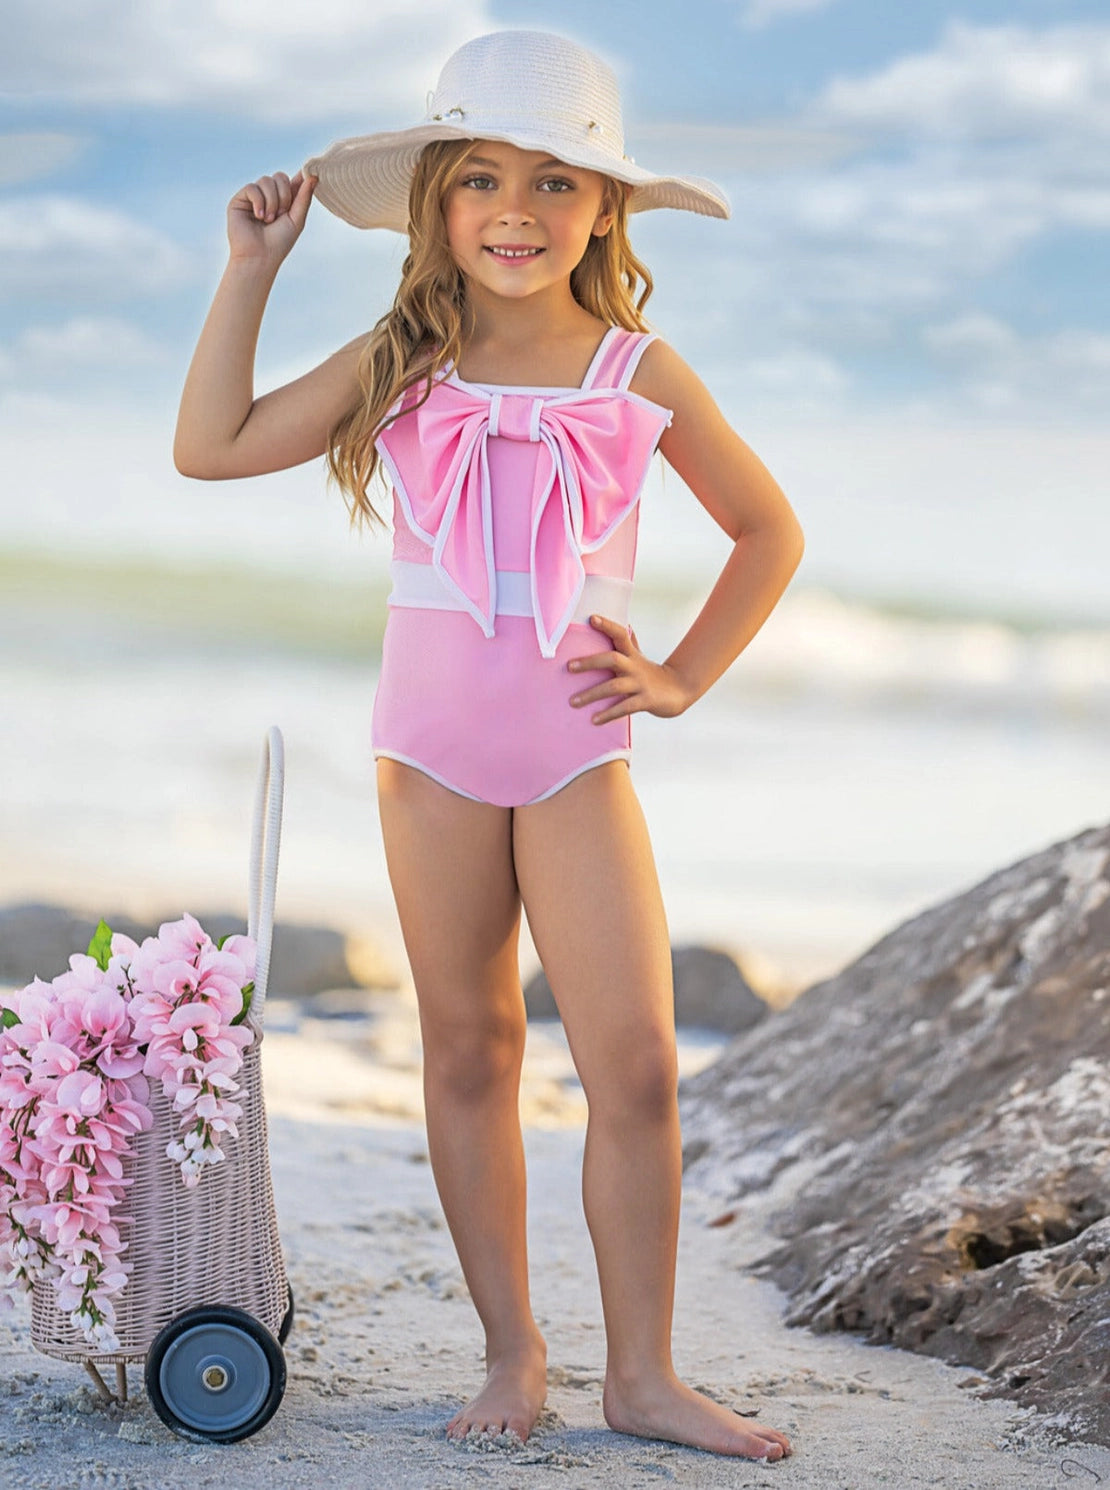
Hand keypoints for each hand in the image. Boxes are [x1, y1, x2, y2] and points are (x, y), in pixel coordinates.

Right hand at [227, 171, 315, 266]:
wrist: (259, 257)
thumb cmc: (279, 243)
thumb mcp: (297, 219)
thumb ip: (304, 197)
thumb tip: (313, 175)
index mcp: (284, 200)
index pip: (292, 180)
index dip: (299, 176)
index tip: (310, 172)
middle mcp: (269, 196)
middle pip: (280, 177)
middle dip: (284, 195)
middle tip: (280, 215)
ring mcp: (254, 196)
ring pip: (266, 180)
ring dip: (271, 201)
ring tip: (268, 220)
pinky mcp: (240, 199)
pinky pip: (252, 187)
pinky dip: (258, 202)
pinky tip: (258, 217)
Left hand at [567, 614, 693, 724]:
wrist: (680, 690)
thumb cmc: (652, 673)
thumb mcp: (639, 657)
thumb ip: (629, 643)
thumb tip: (622, 624)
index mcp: (632, 654)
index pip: (620, 634)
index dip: (607, 625)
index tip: (592, 618)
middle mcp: (635, 666)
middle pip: (612, 659)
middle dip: (590, 663)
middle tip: (569, 667)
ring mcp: (640, 684)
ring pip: (614, 687)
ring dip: (592, 694)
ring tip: (573, 702)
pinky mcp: (646, 701)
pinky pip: (624, 708)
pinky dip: (608, 714)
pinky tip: (594, 720)